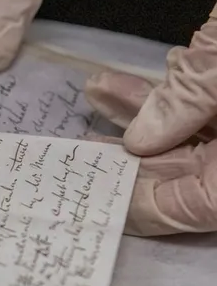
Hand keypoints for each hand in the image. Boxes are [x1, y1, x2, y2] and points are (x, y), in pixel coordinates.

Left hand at [84, 3, 216, 235]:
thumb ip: (191, 99)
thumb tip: (141, 140)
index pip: (195, 207)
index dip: (141, 204)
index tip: (97, 189)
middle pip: (189, 174)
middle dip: (132, 156)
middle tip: (82, 147)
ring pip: (196, 137)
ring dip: (144, 115)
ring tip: (99, 94)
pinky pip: (214, 109)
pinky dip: (177, 94)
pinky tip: (140, 79)